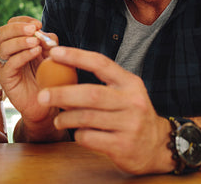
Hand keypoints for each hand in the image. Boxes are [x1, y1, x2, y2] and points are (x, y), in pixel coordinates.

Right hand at [0, 16, 56, 124]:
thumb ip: (48, 42)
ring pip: (4, 46)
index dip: (23, 21)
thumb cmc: (50, 78)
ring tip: (36, 43)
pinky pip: (10, 63)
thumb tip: (43, 33)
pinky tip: (36, 53)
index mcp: (18, 43)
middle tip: (33, 29)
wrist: (47, 104)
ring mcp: (5, 65)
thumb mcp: (52, 56)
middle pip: (2, 32)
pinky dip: (23, 55)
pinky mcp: (6, 78)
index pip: (12, 24)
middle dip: (18, 28)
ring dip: (21, 41)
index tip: (38, 24)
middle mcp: (9, 52)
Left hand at [37, 46, 174, 174]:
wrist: (157, 147)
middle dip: (62, 93)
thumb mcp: (125, 93)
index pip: (101, 63)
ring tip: (58, 120)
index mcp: (130, 83)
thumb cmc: (131, 115)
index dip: (76, 56)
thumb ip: (101, 83)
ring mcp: (129, 124)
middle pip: (90, 94)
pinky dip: (78, 134)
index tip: (54, 53)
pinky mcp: (122, 146)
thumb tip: (62, 71)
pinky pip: (89, 138)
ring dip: (66, 118)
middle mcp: (132, 101)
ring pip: (87, 118)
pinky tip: (77, 133)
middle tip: (42, 95)